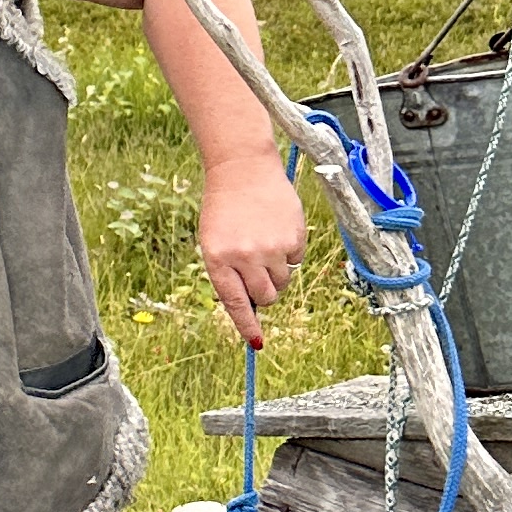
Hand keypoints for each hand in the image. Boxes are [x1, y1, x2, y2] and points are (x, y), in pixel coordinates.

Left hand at [198, 151, 306, 346]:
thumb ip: (229, 273)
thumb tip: (252, 306)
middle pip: (265, 297)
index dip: (247, 326)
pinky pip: (296, 261)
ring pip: (282, 282)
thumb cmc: (224, 209)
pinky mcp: (293, 236)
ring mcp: (271, 247)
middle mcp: (244, 256)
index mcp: (218, 259)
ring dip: (276, 273)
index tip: (257, 343)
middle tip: (258, 273)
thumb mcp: (214, 242)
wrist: (243, 169)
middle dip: (263, 293)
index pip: (235, 303)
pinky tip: (277, 231)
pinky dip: (289, 253)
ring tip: (264, 246)